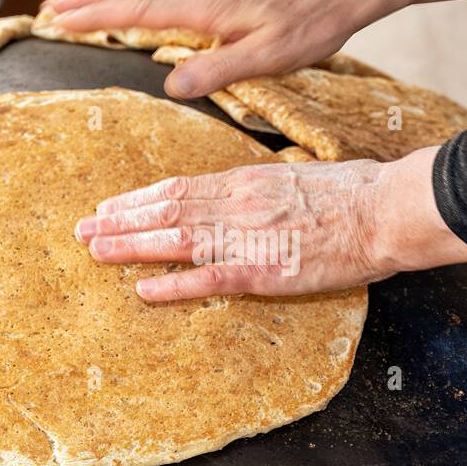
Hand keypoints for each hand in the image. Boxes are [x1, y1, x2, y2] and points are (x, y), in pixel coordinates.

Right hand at [41, 0, 463, 99]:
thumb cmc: (313, 24)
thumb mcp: (268, 58)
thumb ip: (218, 71)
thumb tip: (170, 85)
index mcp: (206, 7)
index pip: (137, 10)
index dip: (95, 16)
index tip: (58, 20)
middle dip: (89, 0)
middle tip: (49, 9)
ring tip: (79, 2)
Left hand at [75, 147, 466, 301]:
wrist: (383, 209)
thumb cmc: (354, 192)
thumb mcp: (300, 176)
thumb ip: (267, 187)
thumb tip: (249, 191)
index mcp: (247, 181)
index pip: (180, 188)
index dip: (140, 198)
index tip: (112, 205)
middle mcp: (237, 204)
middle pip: (166, 210)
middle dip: (120, 220)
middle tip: (83, 229)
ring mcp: (247, 237)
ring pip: (175, 239)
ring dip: (131, 246)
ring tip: (95, 251)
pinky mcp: (264, 270)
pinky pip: (208, 278)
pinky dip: (172, 284)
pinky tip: (143, 289)